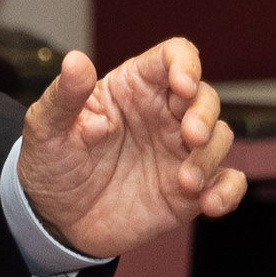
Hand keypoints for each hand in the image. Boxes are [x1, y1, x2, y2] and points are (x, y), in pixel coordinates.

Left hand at [13, 37, 248, 258]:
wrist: (56, 219)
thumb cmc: (52, 164)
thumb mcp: (46, 129)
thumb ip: (63, 96)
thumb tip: (75, 60)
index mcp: (133, 88)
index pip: (173, 57)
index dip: (186, 64)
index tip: (182, 86)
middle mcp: (163, 114)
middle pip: (205, 96)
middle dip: (205, 113)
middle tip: (190, 137)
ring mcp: (179, 151)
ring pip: (220, 137)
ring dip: (211, 156)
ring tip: (185, 182)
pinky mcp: (190, 189)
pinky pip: (227, 181)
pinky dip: (229, 190)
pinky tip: (210, 204)